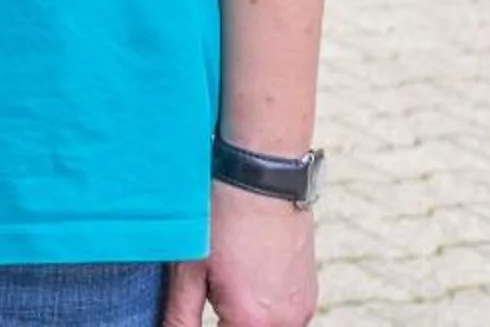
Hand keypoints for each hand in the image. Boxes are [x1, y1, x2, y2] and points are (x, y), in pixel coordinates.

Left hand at [162, 182, 315, 326]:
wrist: (261, 177)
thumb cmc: (220, 217)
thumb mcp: (188, 270)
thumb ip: (180, 316)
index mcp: (252, 322)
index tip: (192, 313)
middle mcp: (286, 323)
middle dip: (225, 323)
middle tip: (210, 293)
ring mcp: (303, 308)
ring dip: (245, 321)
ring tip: (225, 285)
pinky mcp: (309, 293)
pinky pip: (285, 318)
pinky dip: (263, 310)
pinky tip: (244, 280)